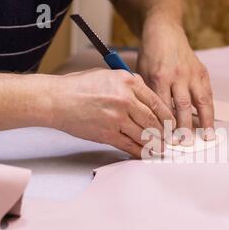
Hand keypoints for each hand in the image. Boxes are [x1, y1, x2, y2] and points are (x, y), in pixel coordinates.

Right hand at [52, 68, 175, 157]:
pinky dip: (140, 152)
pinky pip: (129, 145)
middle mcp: (125, 99)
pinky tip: (146, 154)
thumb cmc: (80, 86)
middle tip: (169, 139)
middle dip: (163, 133)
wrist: (56, 100)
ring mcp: (116, 118)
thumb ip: (130, 84)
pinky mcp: (107, 134)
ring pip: (144, 135)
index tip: (171, 124)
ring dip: (155, 144)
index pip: (156, 102)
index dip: (167, 116)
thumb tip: (147, 94)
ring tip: (161, 149)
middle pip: (153, 120)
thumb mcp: (109, 75)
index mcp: (128, 82)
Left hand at [137, 21, 214, 145]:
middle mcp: (178, 76)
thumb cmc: (151, 56)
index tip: (166, 140)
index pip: (163, 107)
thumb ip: (150, 95)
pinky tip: (210, 122)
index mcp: (159, 77)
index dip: (165, 125)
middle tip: (186, 143)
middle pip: (183, 107)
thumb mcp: (142, 73)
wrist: (165, 32)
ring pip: (201, 101)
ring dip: (205, 121)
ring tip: (207, 137)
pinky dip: (210, 110)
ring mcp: (193, 74)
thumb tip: (154, 120)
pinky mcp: (202, 72)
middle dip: (185, 127)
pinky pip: (208, 94)